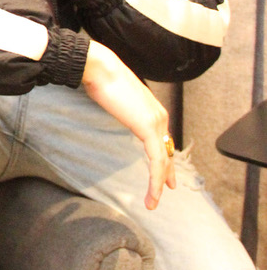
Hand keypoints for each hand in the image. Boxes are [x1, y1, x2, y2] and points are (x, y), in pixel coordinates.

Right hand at [81, 41, 175, 208]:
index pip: (162, 138)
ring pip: (163, 160)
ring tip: (153, 202)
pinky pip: (156, 161)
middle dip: (166, 173)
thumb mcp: (114, 96)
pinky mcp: (149, 129)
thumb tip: (114, 106)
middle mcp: (159, 115)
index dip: (164, 157)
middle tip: (167, 190)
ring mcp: (156, 122)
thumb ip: (120, 105)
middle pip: (166, 151)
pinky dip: (155, 180)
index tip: (165, 172)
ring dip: (158, 184)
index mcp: (152, 108)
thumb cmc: (101, 77)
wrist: (100, 67)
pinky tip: (153, 194)